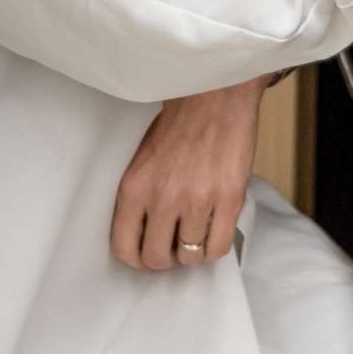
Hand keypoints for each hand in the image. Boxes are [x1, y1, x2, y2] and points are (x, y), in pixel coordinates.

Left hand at [110, 79, 266, 271]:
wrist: (214, 94)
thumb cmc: (178, 123)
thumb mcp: (141, 158)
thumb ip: (140, 197)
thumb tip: (143, 234)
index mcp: (134, 187)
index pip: (124, 248)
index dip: (136, 258)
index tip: (144, 254)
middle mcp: (163, 198)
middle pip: (157, 259)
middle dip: (164, 258)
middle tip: (172, 246)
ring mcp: (197, 200)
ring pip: (189, 257)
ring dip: (191, 251)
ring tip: (194, 233)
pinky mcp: (228, 199)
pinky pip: (218, 247)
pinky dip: (214, 247)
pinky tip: (213, 231)